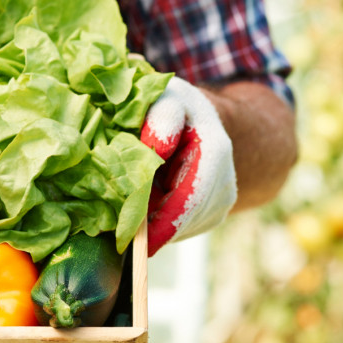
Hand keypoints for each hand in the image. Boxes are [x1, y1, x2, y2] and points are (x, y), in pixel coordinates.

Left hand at [140, 77, 236, 256]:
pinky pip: (181, 229)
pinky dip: (160, 224)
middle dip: (151, 229)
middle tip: (118, 233)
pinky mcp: (213, 215)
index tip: (137, 243)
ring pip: (182, 229)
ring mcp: (222, 203)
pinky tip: (148, 206)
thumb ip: (162, 116)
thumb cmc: (174, 107)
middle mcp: (225, 183)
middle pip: (185, 220)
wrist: (199, 121)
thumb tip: (158, 148)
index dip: (163, 224)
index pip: (189, 199)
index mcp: (214, 152)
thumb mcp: (166, 99)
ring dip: (154, 226)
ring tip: (131, 208)